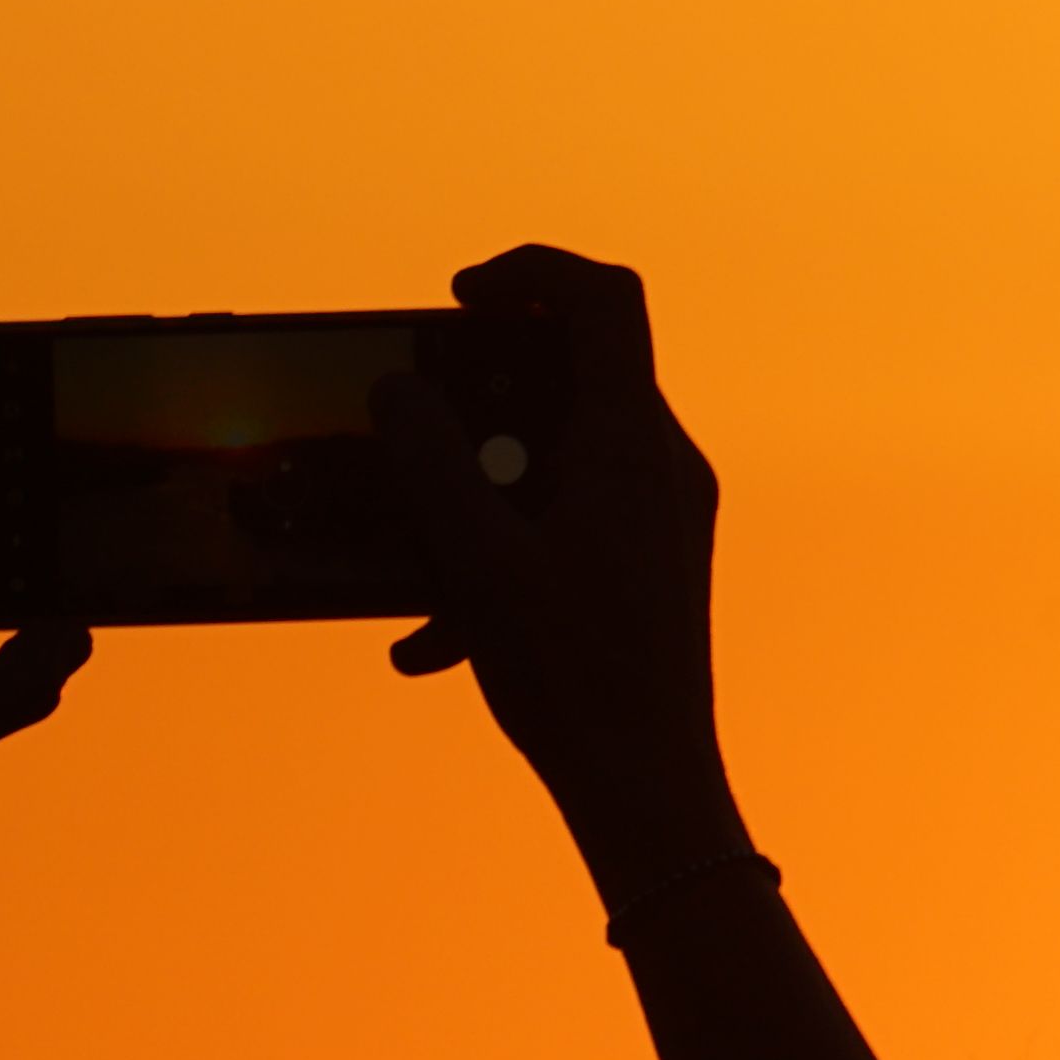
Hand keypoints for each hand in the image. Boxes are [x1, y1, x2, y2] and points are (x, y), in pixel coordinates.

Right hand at [382, 244, 747, 896]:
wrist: (646, 786)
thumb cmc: (572, 677)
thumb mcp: (477, 562)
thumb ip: (430, 466)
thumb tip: (397, 390)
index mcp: (631, 445)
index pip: (603, 300)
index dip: (528, 274)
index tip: (458, 300)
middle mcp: (662, 466)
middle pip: (577, 372)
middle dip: (484, 388)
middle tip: (418, 414)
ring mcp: (661, 517)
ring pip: (560, 455)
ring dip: (479, 489)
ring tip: (414, 548)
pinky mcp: (649, 565)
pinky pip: (568, 522)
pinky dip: (502, 551)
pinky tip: (432, 639)